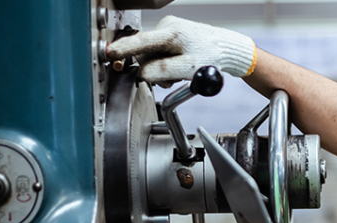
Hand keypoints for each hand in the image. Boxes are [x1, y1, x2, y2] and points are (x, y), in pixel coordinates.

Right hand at [107, 16, 256, 84]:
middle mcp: (167, 27)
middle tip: (170, 80)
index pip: (140, 42)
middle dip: (154, 70)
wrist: (228, 49)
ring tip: (179, 74)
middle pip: (145, 53)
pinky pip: (160, 53)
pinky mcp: (172, 35)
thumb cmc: (213, 57)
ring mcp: (169, 30)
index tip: (108, 54)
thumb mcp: (188, 69)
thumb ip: (162, 72)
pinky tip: (179, 68)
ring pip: (152, 54)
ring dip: (161, 69)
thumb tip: (141, 74)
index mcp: (170, 33)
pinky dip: (167, 64)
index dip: (122, 50)